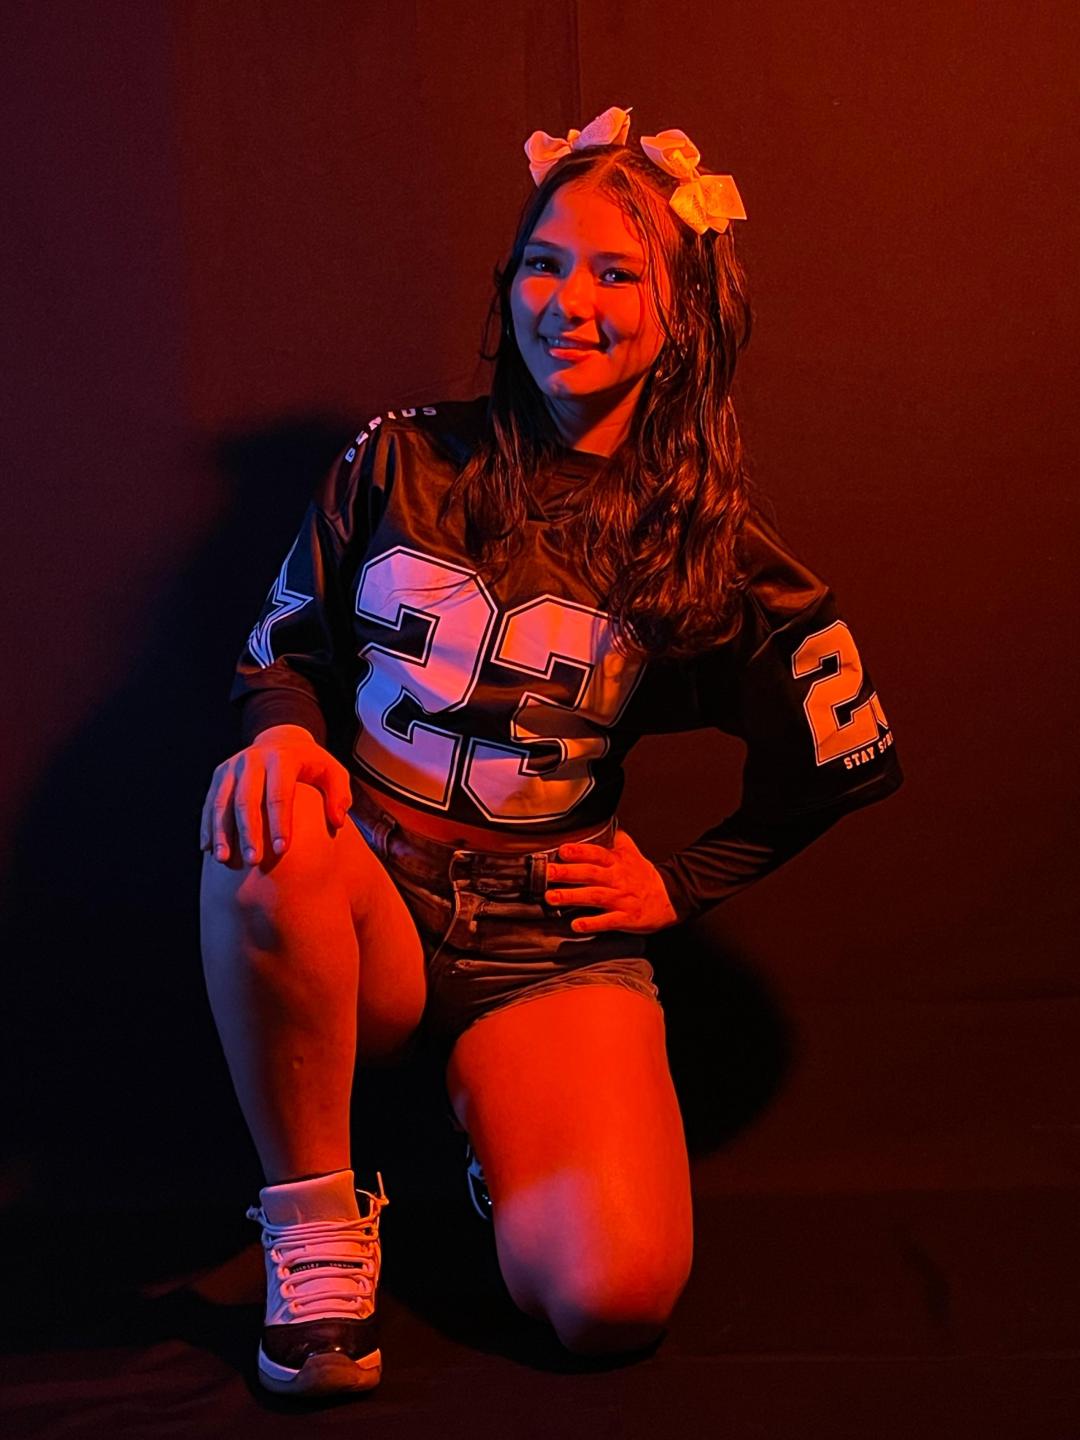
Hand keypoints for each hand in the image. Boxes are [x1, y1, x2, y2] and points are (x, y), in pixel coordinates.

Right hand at [199, 724, 353, 866]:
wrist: (280, 738)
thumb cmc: (310, 764)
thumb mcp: (333, 772)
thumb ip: (340, 795)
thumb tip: (337, 821)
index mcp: (282, 758)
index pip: (279, 794)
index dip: (280, 823)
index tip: (282, 850)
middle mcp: (253, 759)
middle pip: (246, 799)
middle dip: (249, 832)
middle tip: (253, 861)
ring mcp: (233, 766)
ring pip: (222, 802)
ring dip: (221, 832)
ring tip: (223, 859)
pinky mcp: (219, 775)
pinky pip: (210, 803)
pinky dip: (208, 826)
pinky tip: (209, 849)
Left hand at [544, 828, 678, 933]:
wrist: (671, 898)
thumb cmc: (646, 877)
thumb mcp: (633, 854)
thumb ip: (618, 840)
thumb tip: (608, 824)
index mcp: (619, 863)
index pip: (597, 853)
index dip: (580, 851)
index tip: (562, 850)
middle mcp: (618, 879)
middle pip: (591, 874)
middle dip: (568, 873)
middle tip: (547, 873)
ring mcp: (622, 900)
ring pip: (595, 896)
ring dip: (572, 897)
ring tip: (551, 898)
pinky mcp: (627, 919)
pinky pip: (608, 921)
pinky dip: (592, 923)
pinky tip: (576, 924)